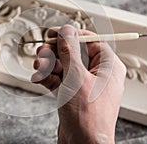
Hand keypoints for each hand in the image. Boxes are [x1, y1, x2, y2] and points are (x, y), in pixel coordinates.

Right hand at [32, 25, 125, 143]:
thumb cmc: (87, 115)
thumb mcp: (76, 77)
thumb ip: (70, 51)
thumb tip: (67, 30)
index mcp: (108, 66)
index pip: (90, 40)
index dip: (70, 35)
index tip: (53, 33)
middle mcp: (98, 74)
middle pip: (74, 53)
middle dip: (55, 53)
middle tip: (41, 53)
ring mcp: (85, 85)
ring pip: (65, 66)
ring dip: (49, 65)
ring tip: (38, 68)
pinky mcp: (74, 95)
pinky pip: (61, 80)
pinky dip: (49, 78)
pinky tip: (38, 79)